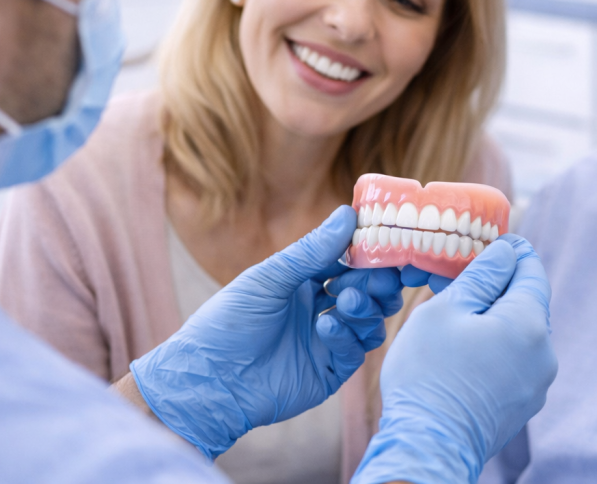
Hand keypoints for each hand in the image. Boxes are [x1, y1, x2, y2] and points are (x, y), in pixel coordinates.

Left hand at [129, 206, 401, 459]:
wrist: (208, 381)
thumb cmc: (228, 322)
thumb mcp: (269, 278)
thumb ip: (312, 250)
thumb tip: (348, 213)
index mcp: (305, 282)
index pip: (348, 262)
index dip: (368, 253)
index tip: (387, 242)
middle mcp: (321, 308)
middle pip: (367, 292)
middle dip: (377, 282)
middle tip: (381, 277)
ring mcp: (327, 341)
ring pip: (369, 320)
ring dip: (366, 306)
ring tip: (347, 300)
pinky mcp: (330, 371)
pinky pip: (355, 350)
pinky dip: (347, 334)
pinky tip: (326, 325)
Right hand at [354, 234, 557, 483]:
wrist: (428, 448)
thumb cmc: (429, 374)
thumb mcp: (447, 310)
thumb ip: (482, 276)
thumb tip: (507, 252)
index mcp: (530, 323)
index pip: (531, 268)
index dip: (510, 250)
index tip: (487, 244)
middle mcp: (545, 353)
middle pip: (528, 300)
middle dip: (499, 285)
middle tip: (462, 278)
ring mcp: (537, 383)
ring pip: (521, 332)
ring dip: (496, 318)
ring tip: (458, 318)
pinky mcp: (524, 404)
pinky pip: (516, 360)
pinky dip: (497, 347)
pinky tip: (465, 351)